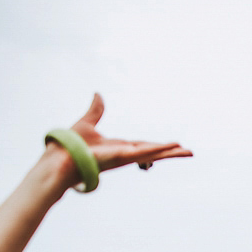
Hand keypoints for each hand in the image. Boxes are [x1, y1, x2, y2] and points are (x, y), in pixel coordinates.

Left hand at [56, 93, 193, 174]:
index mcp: (120, 147)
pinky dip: (162, 150)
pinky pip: (147, 153)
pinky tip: (175, 146)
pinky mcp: (124, 157)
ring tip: (189, 152)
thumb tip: (97, 94)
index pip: (144, 146)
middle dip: (172, 152)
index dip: (159, 146)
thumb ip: (95, 110)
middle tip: (189, 152)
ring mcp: (127, 156)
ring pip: (155, 154)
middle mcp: (126, 154)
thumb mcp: (87, 123)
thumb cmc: (70, 146)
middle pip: (154, 152)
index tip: (173, 145)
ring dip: (173, 153)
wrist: (61, 157)